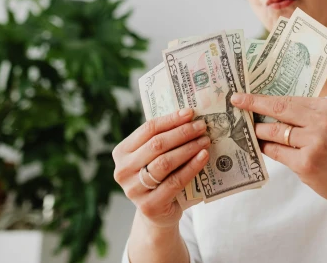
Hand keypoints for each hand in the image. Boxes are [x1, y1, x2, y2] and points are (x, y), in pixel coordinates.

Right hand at [112, 109, 210, 228]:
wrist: (157, 214)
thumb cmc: (159, 178)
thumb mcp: (154, 158)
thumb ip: (163, 140)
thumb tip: (189, 117)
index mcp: (121, 152)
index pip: (147, 130)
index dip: (170, 119)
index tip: (190, 112)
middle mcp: (123, 171)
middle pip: (156, 145)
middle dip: (182, 133)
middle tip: (201, 126)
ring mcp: (133, 190)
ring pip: (165, 163)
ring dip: (188, 149)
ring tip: (205, 141)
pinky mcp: (149, 206)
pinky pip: (174, 182)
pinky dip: (191, 167)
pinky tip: (203, 157)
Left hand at [230, 93, 326, 212]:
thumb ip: (307, 116)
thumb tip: (268, 108)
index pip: (289, 98)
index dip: (264, 97)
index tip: (244, 94)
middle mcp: (323, 122)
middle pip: (279, 109)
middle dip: (253, 104)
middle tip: (235, 101)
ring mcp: (315, 143)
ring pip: (274, 132)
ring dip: (258, 132)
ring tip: (250, 131)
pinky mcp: (307, 163)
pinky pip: (277, 152)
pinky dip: (266, 149)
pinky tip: (261, 147)